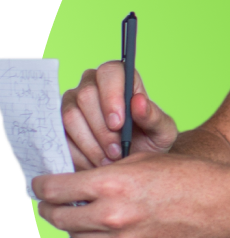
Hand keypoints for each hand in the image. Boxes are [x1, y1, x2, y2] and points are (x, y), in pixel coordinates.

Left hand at [33, 152, 229, 237]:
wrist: (225, 206)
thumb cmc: (190, 176)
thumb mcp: (144, 162)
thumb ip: (108, 173)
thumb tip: (81, 182)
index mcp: (111, 185)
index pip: (54, 189)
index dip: (42, 186)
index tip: (40, 184)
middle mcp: (112, 216)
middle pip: (59, 218)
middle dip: (50, 208)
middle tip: (51, 202)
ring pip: (79, 237)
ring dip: (75, 225)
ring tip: (80, 214)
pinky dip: (104, 236)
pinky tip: (114, 223)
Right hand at [62, 63, 177, 169]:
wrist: (134, 164)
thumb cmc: (151, 141)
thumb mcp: (162, 132)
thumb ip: (153, 117)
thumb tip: (139, 101)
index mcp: (121, 78)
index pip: (110, 72)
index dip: (112, 96)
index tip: (119, 124)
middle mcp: (93, 85)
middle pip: (86, 96)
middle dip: (102, 129)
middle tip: (118, 151)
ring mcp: (72, 103)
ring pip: (70, 117)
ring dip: (91, 144)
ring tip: (111, 159)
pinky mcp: (59, 125)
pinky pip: (61, 137)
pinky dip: (80, 155)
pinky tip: (97, 163)